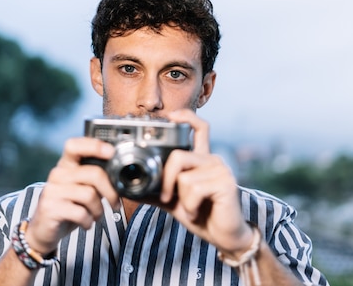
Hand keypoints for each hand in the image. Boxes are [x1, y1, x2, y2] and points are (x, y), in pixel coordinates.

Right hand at [23, 137, 119, 254]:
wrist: (44, 230)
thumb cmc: (68, 206)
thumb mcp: (81, 188)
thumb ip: (95, 178)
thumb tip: (118, 176)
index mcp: (66, 165)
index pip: (75, 145)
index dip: (94, 146)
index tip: (111, 153)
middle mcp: (58, 174)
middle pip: (93, 174)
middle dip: (111, 191)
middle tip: (115, 204)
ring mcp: (52, 190)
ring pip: (89, 195)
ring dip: (99, 210)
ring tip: (96, 216)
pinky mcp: (50, 208)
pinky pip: (81, 213)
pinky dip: (88, 221)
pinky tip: (86, 223)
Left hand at [159, 110, 253, 256]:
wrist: (225, 236)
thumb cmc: (202, 214)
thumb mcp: (174, 200)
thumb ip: (155, 190)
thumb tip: (127, 189)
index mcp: (201, 159)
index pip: (199, 128)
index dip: (186, 117)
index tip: (170, 116)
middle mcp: (212, 159)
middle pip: (179, 155)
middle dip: (166, 179)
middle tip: (166, 197)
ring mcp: (220, 169)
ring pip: (184, 176)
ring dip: (181, 199)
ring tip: (190, 209)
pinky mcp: (226, 183)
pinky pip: (194, 189)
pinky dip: (190, 206)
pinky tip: (197, 212)